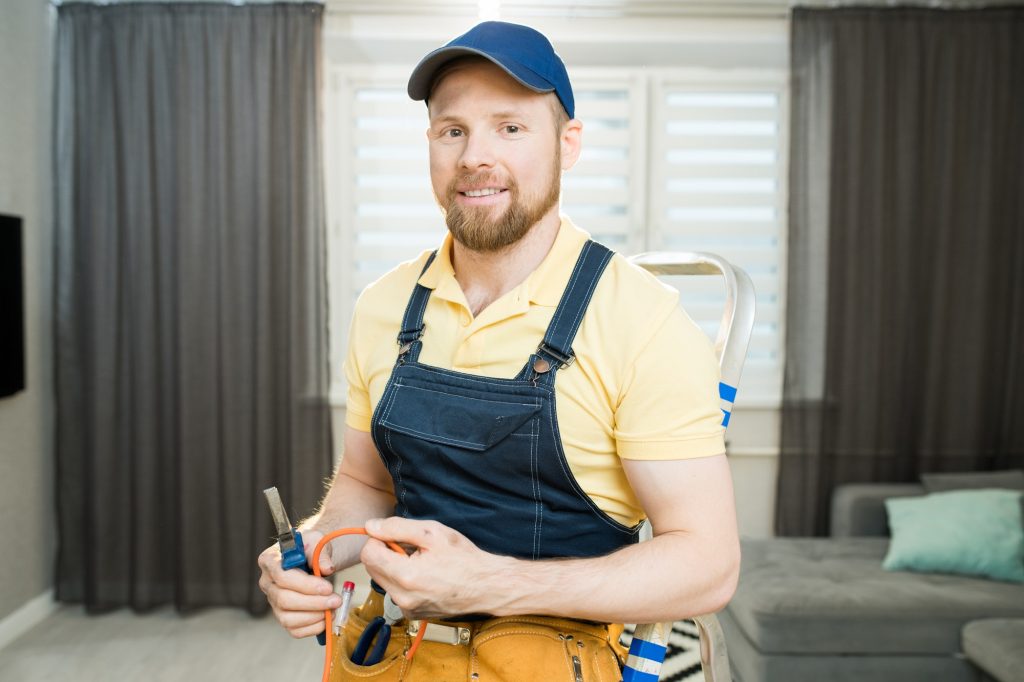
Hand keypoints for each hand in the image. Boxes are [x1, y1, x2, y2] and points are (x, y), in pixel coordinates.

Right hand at [257, 529, 341, 638]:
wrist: (310, 556)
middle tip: (336, 600)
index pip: (282, 577)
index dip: (306, 585)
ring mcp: (273, 601)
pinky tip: (326, 618)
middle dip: (314, 603)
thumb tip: (327, 568)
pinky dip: (312, 627)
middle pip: (284, 600)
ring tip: (333, 608)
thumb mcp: (316, 540)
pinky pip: (294, 629)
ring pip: (287, 618)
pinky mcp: (282, 615)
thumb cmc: (310, 546)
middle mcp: (267, 582)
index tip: (327, 587)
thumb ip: (321, 552)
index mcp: (270, 560)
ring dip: (314, 616)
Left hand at [360, 517, 513, 619]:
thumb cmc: (464, 558)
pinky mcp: (412, 614)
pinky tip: (424, 576)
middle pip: (372, 568)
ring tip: (420, 562)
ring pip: (383, 580)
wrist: (486, 586)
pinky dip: (403, 581)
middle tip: (411, 547)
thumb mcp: (432, 532)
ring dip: (393, 567)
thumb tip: (371, 526)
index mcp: (406, 575)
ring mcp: (407, 608)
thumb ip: (397, 527)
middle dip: (385, 553)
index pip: (368, 554)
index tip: (395, 536)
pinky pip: (395, 592)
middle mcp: (402, 597)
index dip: (378, 539)